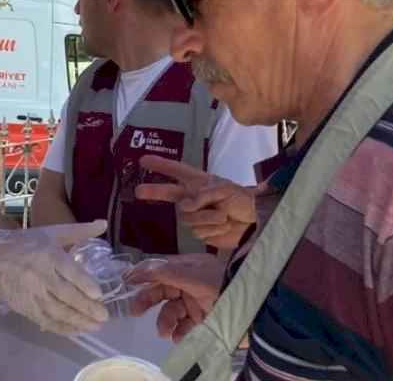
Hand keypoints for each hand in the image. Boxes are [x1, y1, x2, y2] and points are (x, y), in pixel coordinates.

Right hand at [0, 221, 109, 333]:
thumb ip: (80, 231)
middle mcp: (41, 276)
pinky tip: (76, 330)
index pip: (69, 272)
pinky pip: (46, 321)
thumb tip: (104, 224)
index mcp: (49, 255)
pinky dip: (62, 328)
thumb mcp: (52, 233)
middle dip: (86, 308)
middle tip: (103, 316)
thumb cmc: (26, 243)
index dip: (85, 284)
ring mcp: (32, 294)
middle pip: (66, 295)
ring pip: (57, 312)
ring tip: (95, 326)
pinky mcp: (25, 307)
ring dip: (78, 321)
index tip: (99, 294)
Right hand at [127, 253, 226, 342]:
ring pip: (172, 312)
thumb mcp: (193, 274)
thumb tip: (137, 269)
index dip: (142, 275)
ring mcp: (197, 303)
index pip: (159, 269)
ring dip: (165, 322)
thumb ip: (165, 271)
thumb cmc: (221, 283)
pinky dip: (179, 333)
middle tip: (134, 312)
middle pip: (162, 292)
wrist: (254, 306)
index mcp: (187, 268)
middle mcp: (190, 284)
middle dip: (147, 301)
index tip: (125, 282)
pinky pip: (185, 328)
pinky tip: (178, 337)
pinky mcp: (204, 321)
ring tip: (165, 332)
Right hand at [136, 155, 260, 248]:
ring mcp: (195, 216)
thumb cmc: (241, 200)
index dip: (160, 165)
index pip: (176, 171)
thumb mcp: (223, 189)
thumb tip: (185, 207)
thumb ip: (202, 194)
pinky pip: (198, 231)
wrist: (255, 222)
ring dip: (207, 217)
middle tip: (138, 191)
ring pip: (188, 218)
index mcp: (198, 183)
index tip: (144, 160)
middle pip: (169, 194)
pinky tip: (223, 225)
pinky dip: (213, 228)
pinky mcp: (201, 232)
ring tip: (223, 215)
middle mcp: (193, 198)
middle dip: (154, 191)